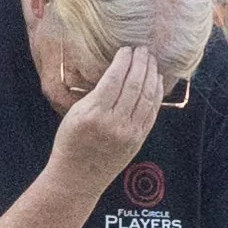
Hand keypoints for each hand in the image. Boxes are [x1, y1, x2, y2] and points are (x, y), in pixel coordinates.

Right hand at [42, 45, 170, 199]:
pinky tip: (156, 81)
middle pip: (134, 85)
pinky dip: (156, 94)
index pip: (115, 79)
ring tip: (151, 61)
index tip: (126, 49)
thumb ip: (95, 95)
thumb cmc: (70, 143)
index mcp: (94, 113)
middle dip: (141, 63)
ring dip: (151, 75)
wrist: (77, 177)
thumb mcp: (74, 114)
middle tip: (143, 49)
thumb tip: (117, 73)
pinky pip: (152, 112)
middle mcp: (114, 123)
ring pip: (146, 97)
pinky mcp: (138, 140)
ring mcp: (129, 132)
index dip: (123, 61)